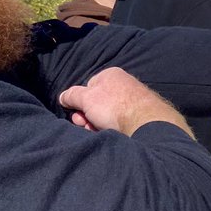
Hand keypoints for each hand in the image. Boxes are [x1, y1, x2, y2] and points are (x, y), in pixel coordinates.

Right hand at [58, 67, 191, 136]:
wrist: (147, 125)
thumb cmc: (114, 106)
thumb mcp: (86, 98)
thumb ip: (72, 96)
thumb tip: (63, 97)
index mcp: (112, 75)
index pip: (88, 87)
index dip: (81, 102)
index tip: (79, 112)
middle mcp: (124, 86)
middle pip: (96, 103)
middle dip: (87, 116)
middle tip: (85, 124)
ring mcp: (134, 102)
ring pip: (106, 115)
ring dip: (97, 124)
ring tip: (98, 131)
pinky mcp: (140, 117)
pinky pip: (119, 123)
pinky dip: (112, 130)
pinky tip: (111, 135)